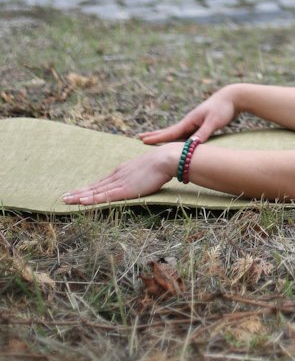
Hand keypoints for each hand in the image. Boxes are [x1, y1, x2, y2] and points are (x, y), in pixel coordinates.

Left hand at [63, 145, 179, 205]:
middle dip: (78, 192)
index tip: (77, 191)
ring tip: (66, 200)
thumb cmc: (160, 163)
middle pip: (94, 186)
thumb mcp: (145, 168)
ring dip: (79, 196)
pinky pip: (103, 196)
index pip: (101, 182)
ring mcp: (119, 182)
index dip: (88, 187)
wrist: (166, 159)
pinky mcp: (124, 189)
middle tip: (64, 197)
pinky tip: (81, 201)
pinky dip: (91, 199)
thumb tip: (139, 178)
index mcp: (122, 171)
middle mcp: (117, 175)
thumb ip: (139, 174)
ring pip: (94, 191)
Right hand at [141, 86, 240, 145]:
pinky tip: (178, 141)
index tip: (142, 140)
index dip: (156, 137)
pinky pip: (186, 134)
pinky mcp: (201, 125)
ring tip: (154, 139)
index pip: (170, 132)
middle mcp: (190, 121)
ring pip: (177, 133)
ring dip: (165, 137)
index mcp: (190, 120)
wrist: (233, 97)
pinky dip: (178, 138)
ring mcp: (195, 123)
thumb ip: (202, 133)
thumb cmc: (223, 109)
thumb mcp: (213, 122)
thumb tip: (190, 146)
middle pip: (169, 131)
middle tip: (139, 138)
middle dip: (155, 135)